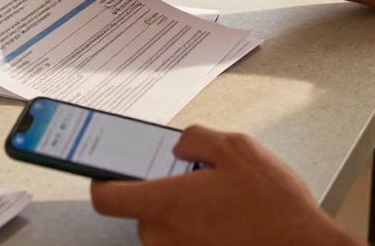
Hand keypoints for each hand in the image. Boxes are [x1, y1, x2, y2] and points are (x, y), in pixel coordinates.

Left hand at [90, 126, 357, 245]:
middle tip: (197, 179)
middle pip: (142, 211)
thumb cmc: (273, 206)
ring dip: (186, 213)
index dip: (102, 181)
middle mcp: (163, 236)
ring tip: (225, 202)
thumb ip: (195, 139)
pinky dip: (202, 231)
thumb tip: (178, 147)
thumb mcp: (235, 148)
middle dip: (165, 192)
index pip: (105, 198)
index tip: (107, 170)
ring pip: (167, 228)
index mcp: (163, 203)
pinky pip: (187, 243)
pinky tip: (232, 221)